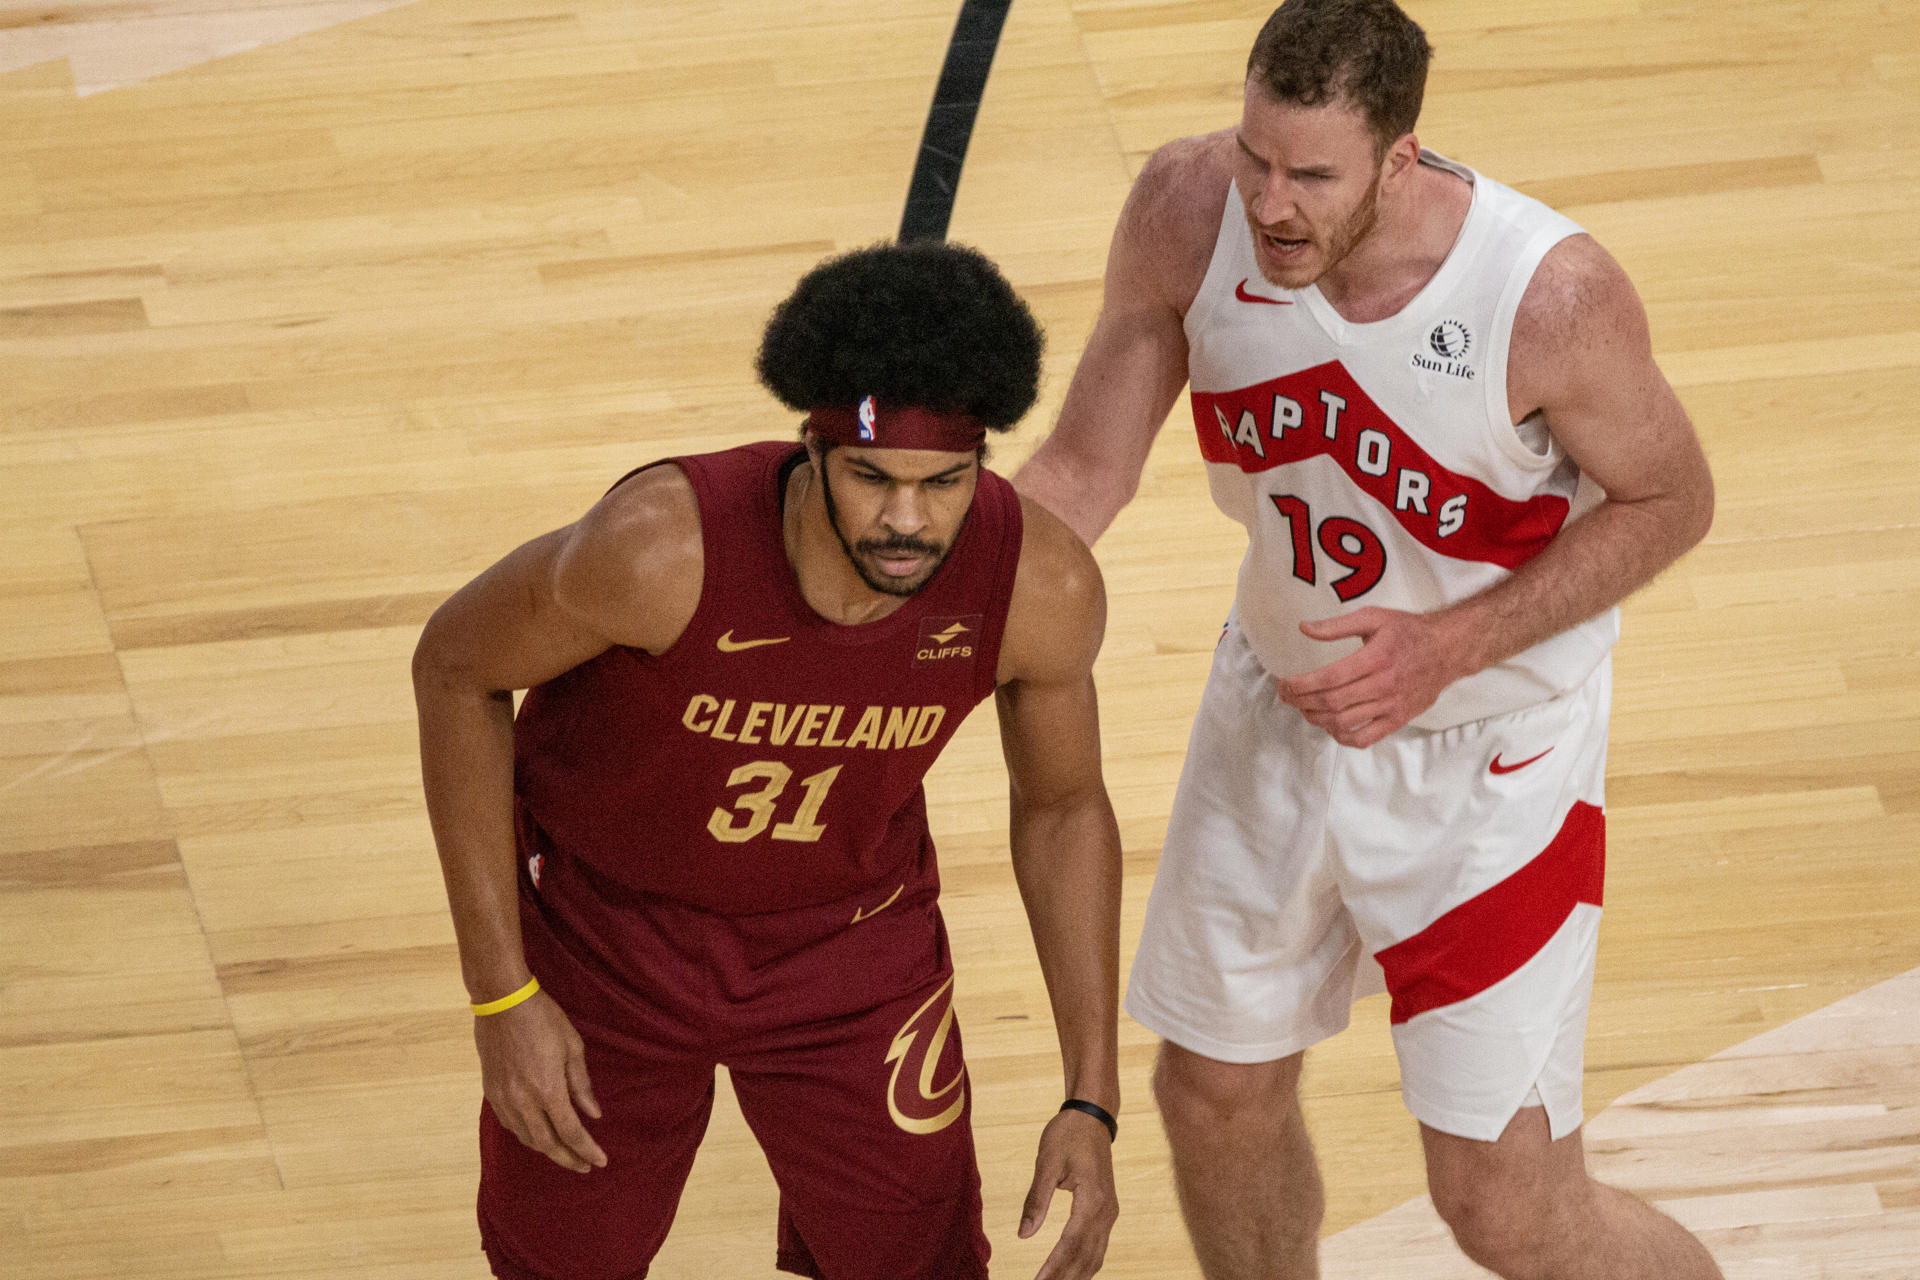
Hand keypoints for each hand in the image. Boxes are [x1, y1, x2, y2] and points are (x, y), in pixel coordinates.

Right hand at [474, 988, 606, 1172]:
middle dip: (567, 1159)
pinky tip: (537, 1132)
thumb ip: (581, 1084)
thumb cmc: (542, 1019)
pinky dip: (526, 1135)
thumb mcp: (572, 1047)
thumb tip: (593, 1113)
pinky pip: (510, 1124)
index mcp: (547, 1090)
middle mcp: (523, 1101)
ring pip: (526, 1138)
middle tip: (584, 1166)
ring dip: (546, 1149)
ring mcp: (504, 1098)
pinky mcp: (491, 1092)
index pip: (571, 1132)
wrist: (502, 1002)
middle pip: (547, 1144)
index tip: (600, 1161)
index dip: (587, 1150)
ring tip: (564, 1152)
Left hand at [1017, 1108, 1117, 1278]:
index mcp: (1092, 1199)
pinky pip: (1098, 1246)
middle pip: (1085, 1257)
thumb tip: (1023, 1235)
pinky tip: (1070, 1274)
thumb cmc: (1067, 1135)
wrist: (1092, 1117)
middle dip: (1064, 1278)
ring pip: (1095, 1256)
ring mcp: (1110, 1213)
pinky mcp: (1107, 1212)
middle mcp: (1106, 1211)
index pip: (1071, 1244)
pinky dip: (1084, 1264)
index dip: (1054, 1267)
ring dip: (1075, 1276)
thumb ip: (1036, 1200)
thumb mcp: (1047, 1163)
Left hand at [1274, 608, 1469, 746]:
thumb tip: (1304, 628)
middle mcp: (1383, 685)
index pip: (1329, 678)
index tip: (1284, 684)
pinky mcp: (1398, 720)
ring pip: (1344, 722)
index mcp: (1375, 658)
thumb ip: (1336, 626)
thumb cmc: (1408, 632)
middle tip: (1287, 696)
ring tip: (1305, 708)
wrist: (1448, 649)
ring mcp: (1391, 706)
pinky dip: (1342, 737)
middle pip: (1332, 702)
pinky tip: (1331, 725)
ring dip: (1316, 719)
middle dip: (1301, 702)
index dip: (1300, 685)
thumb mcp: (1373, 618)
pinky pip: (1365, 738)